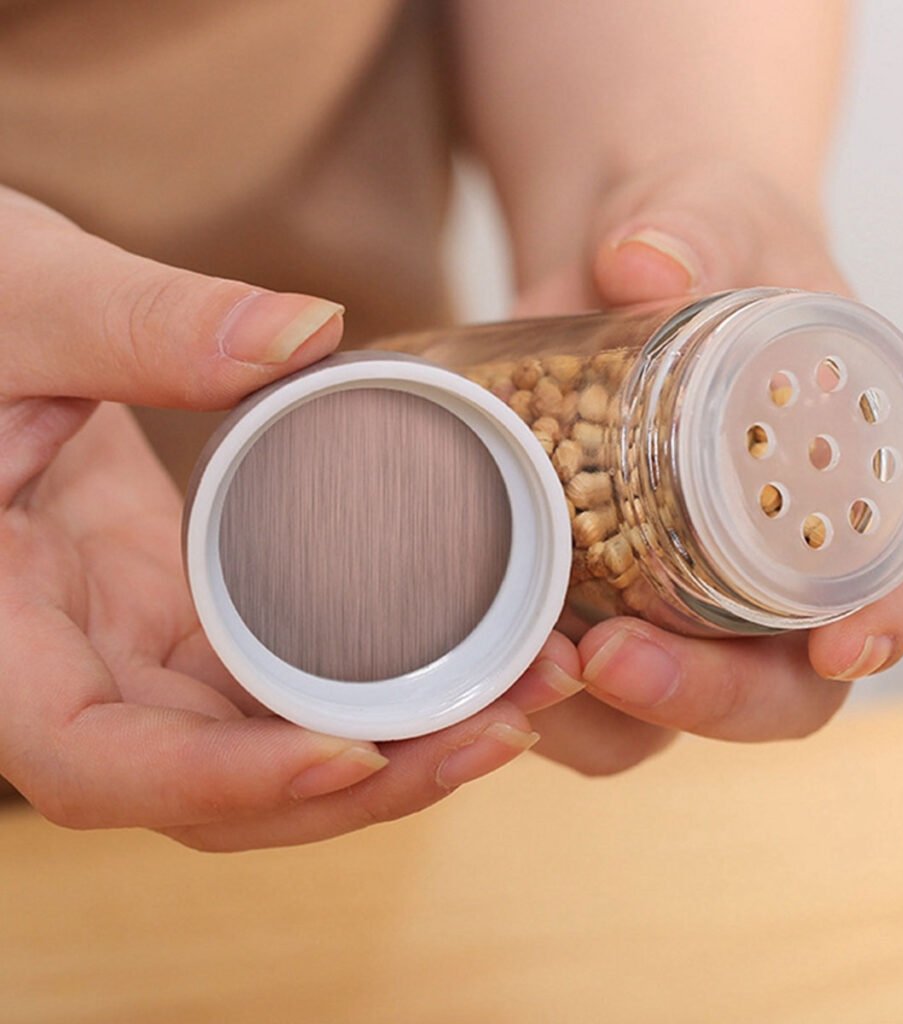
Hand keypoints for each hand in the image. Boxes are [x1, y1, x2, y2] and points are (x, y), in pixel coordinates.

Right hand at [0, 188, 537, 849]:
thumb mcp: (14, 301)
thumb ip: (136, 321)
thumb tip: (302, 333)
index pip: (99, 764)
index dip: (225, 782)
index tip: (357, 754)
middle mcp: (69, 667)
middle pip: (218, 785)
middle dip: (366, 777)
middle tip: (506, 722)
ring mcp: (137, 644)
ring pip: (267, 740)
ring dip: (397, 739)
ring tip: (523, 686)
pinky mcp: (189, 608)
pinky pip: (284, 675)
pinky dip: (372, 682)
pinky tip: (466, 650)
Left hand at [508, 160, 902, 773]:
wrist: (619, 263)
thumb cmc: (700, 241)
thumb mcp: (707, 216)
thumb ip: (690, 227)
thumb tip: (642, 260)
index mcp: (844, 485)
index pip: (900, 577)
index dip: (885, 623)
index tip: (837, 649)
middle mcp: (767, 566)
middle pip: (776, 687)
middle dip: (705, 696)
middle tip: (614, 660)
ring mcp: (677, 596)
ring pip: (664, 713)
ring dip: (597, 719)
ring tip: (525, 672)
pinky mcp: (593, 598)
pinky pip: (573, 689)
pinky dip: (531, 694)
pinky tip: (484, 655)